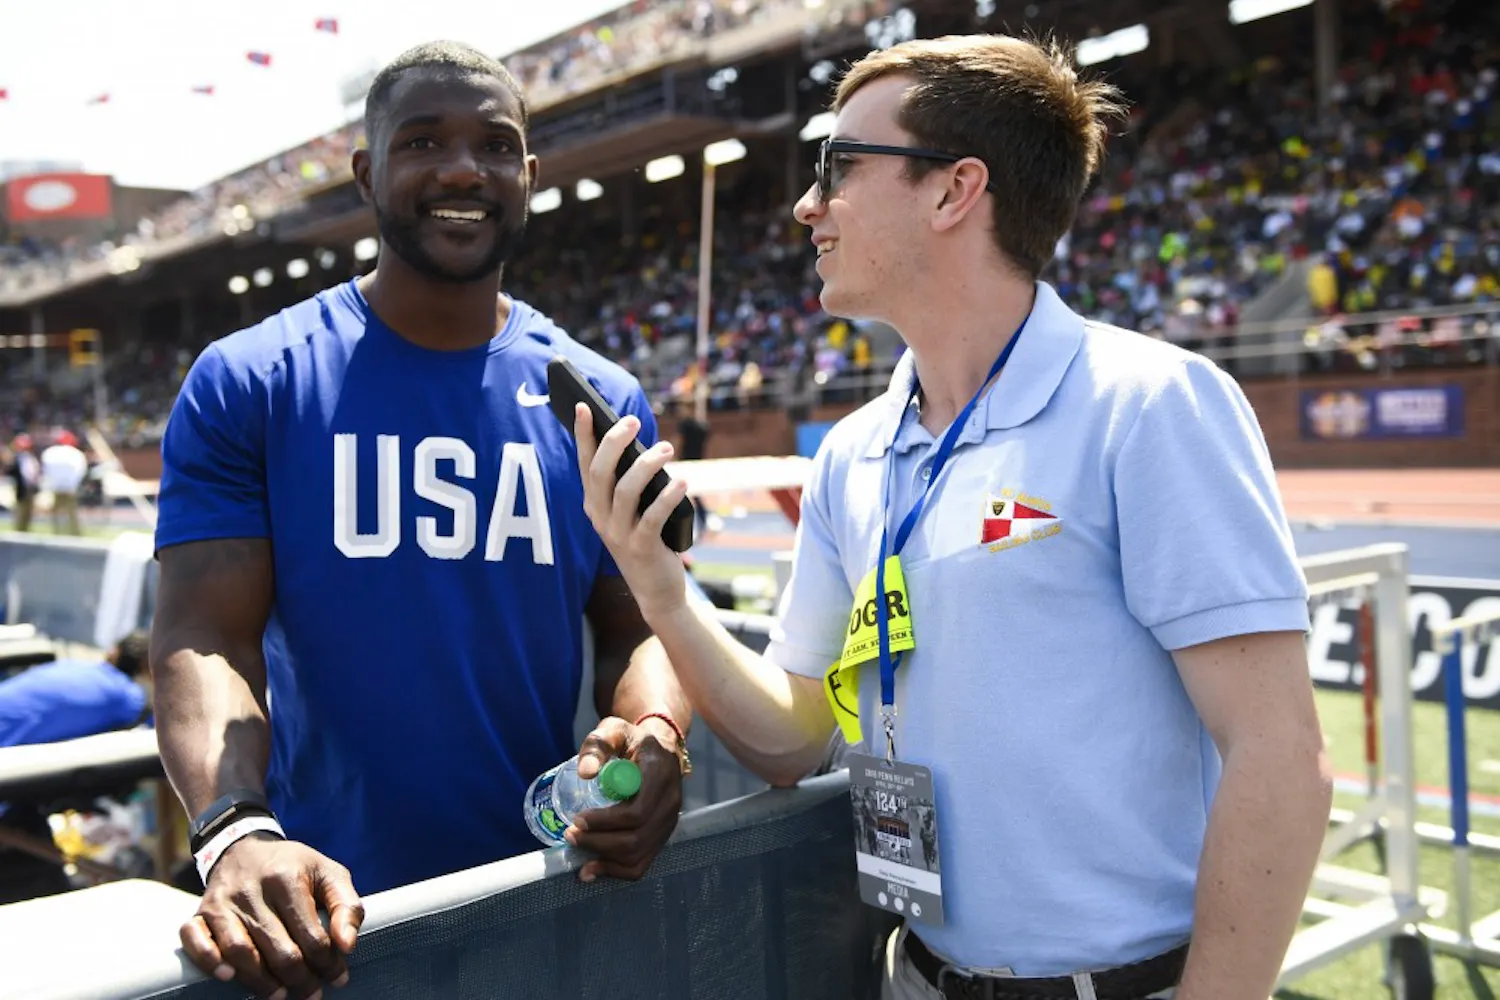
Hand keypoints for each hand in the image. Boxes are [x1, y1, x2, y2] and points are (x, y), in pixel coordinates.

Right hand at [180, 833, 363, 999]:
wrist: (246, 848)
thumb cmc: (294, 867)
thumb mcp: (329, 875)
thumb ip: (347, 907)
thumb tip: (347, 946)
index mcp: (287, 878)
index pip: (311, 935)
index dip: (328, 963)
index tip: (338, 977)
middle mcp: (252, 890)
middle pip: (278, 950)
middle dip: (300, 979)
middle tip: (312, 993)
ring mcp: (223, 902)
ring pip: (240, 952)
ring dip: (262, 982)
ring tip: (281, 994)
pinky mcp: (201, 911)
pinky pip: (195, 939)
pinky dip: (209, 961)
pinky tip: (228, 976)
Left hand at [565, 716, 684, 881]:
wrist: (661, 748)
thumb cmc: (632, 739)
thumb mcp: (614, 731)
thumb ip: (597, 745)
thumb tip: (584, 773)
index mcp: (660, 775)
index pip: (637, 811)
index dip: (606, 821)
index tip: (578, 819)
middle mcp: (670, 802)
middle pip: (636, 838)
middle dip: (599, 842)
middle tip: (570, 834)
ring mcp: (669, 822)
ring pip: (638, 855)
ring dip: (604, 859)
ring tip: (576, 849)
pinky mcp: (662, 835)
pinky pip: (642, 863)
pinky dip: (615, 871)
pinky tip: (592, 870)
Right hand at [574, 404, 688, 622]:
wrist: (655, 588)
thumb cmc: (647, 538)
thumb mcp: (632, 510)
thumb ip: (630, 482)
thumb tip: (642, 445)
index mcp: (594, 504)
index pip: (585, 463)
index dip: (583, 435)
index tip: (583, 406)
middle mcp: (600, 518)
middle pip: (600, 473)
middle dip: (613, 442)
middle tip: (632, 421)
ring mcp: (618, 534)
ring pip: (625, 492)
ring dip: (646, 465)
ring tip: (666, 449)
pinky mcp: (641, 548)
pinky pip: (652, 518)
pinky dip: (667, 498)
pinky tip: (681, 483)